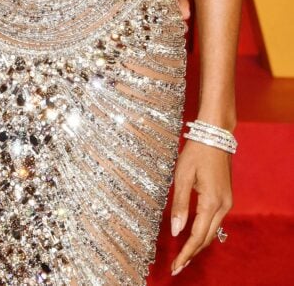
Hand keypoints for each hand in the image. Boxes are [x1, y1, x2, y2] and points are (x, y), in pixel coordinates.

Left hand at [169, 139, 231, 274]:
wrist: (216, 135)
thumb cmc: (196, 151)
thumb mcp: (182, 175)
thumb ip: (180, 204)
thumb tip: (176, 232)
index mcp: (211, 202)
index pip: (197, 236)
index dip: (186, 253)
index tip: (175, 266)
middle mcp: (223, 206)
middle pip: (207, 238)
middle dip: (192, 254)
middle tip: (177, 267)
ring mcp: (226, 203)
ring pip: (212, 232)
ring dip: (198, 245)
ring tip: (183, 256)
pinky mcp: (225, 198)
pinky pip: (215, 222)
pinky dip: (203, 233)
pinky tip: (194, 237)